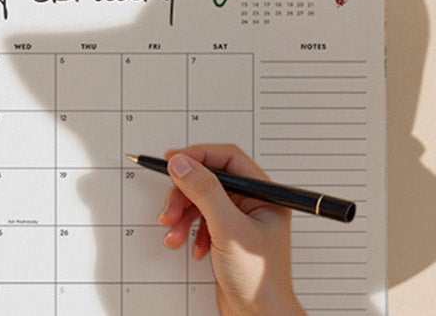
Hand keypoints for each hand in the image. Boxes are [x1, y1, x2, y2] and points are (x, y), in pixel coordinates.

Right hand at [158, 144, 304, 315]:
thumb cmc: (259, 279)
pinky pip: (201, 222)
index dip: (198, 157)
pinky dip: (190, 232)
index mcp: (264, 195)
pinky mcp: (227, 238)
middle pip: (210, 181)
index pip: (228, 160)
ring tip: (174, 234)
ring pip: (202, 202)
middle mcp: (254, 204)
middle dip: (185, 195)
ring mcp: (240, 221)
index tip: (172, 161)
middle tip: (170, 211)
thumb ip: (205, 192)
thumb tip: (183, 164)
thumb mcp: (228, 229)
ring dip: (183, 216)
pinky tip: (190, 247)